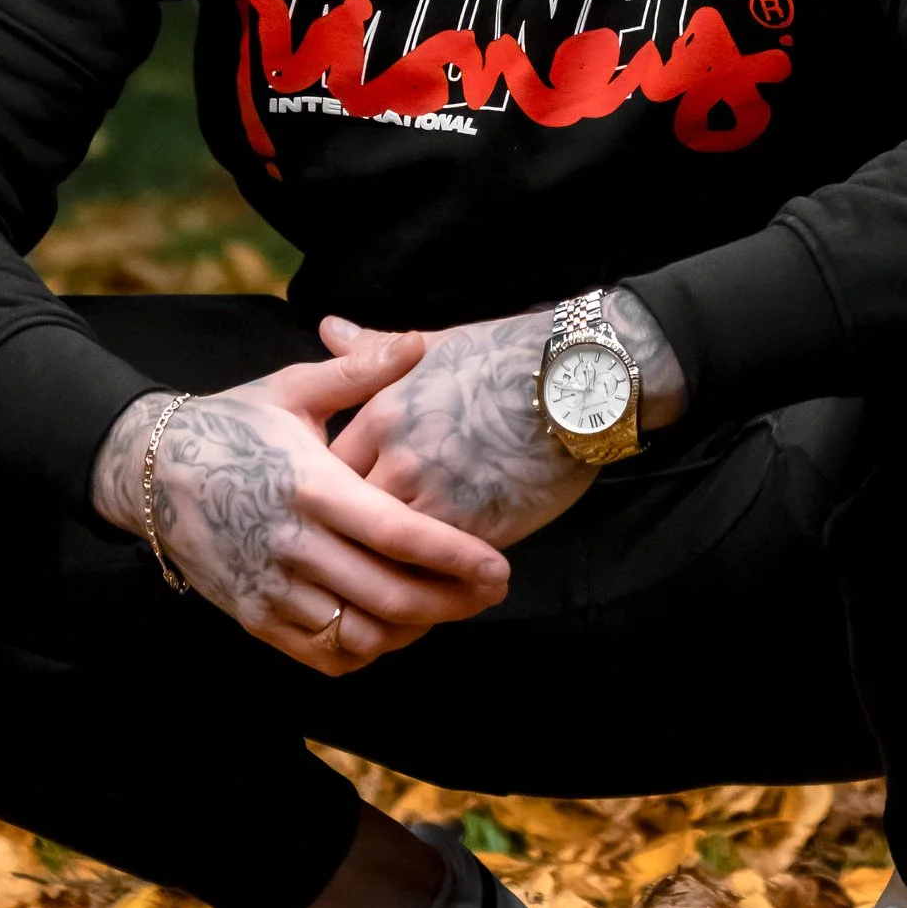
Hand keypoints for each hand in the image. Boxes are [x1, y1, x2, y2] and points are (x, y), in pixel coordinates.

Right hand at [91, 337, 511, 676]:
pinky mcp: (253, 616)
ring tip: (447, 606)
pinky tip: (392, 624)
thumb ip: (360, 370)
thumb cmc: (231, 422)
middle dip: (452, 602)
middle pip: (389, 596)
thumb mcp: (292, 388)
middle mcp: (291, 545)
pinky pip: (323, 655)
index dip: (455, 557)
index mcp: (310, 486)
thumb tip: (418, 341)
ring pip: (360, 634)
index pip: (397, 534)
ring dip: (413, 629)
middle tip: (490, 592)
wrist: (147, 470)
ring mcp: (269, 588)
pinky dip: (367, 649)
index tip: (499, 568)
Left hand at [318, 292, 687, 547]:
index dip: (334, 493)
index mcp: (382, 414)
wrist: (579, 382)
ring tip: (391, 575)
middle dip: (351, 535)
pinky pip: (434, 568)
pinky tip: (433, 580)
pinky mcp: (476, 529)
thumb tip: (327, 327)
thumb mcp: (435, 345)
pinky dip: (429, 576)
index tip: (343, 503)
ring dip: (387, 564)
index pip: (330, 472)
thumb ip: (374, 350)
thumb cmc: (509, 356)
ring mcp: (437, 498)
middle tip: (355, 550)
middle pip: (349, 518)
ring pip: (386, 551)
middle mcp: (398, 459)